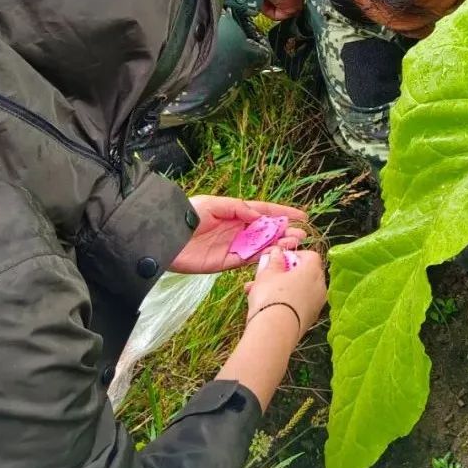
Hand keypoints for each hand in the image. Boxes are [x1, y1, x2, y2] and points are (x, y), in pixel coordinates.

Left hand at [170, 196, 306, 274]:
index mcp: (236, 213)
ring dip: (278, 245)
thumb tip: (260, 216)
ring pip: (261, 247)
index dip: (282, 213)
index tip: (301, 216)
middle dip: (285, 232)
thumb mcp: (214, 204)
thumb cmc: (188, 215)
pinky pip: (248, 260)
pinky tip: (275, 254)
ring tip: (294, 243)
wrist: (166, 237)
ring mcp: (233, 246)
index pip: (264, 212)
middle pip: (267, 231)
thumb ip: (238, 209)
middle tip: (301, 234)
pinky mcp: (226, 262)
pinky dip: (262, 257)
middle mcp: (238, 230)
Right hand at [245, 247, 326, 334]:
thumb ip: (274, 261)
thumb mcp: (267, 274)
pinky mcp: (310, 319)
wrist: (276, 331)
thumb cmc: (272, 295)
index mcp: (313, 270)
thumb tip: (277, 253)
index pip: (310, 256)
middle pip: (304, 273)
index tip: (279, 258)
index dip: (295, 254)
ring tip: (254, 291)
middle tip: (265, 275)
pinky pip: (298, 304)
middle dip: (283, 273)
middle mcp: (320, 286)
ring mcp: (317, 304)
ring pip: (298, 290)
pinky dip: (285, 302)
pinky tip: (264, 306)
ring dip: (279, 288)